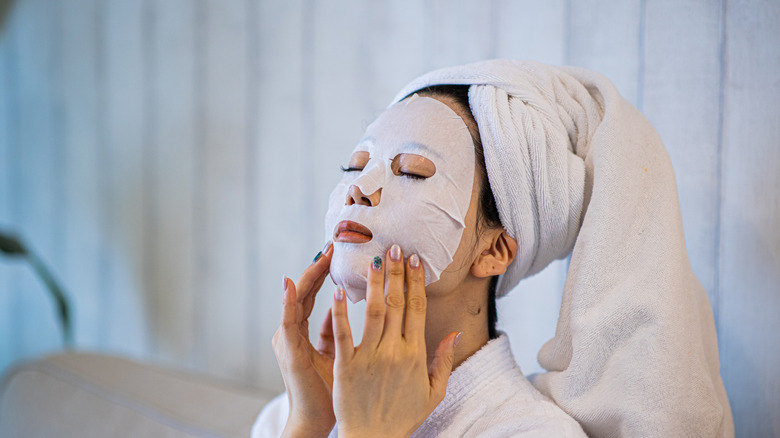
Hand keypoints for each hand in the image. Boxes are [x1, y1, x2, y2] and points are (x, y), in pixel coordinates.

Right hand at [273, 243, 336, 437]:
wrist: (314, 422)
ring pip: (296, 299)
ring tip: (321, 254)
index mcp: (300, 332)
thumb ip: (328, 333)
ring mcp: (287, 340)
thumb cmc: (326, 391)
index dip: (324, 272)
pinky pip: (287, 322)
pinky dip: (288, 302)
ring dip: (309, 276)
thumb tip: (335, 311)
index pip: (312, 293)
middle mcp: (290, 332)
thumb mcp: (332, 355)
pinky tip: (292, 283)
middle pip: (304, 291)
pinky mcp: (289, 351)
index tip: (337, 250)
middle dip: (318, 266)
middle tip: (333, 241)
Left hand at [330, 244, 460, 437]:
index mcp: (415, 354)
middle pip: (397, 304)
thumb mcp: (433, 393)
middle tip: (394, 247)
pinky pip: (343, 334)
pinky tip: (337, 291)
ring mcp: (369, 358)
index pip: (417, 309)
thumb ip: (444, 361)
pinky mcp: (346, 367)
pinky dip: (340, 312)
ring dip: (373, 283)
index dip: (416, 282)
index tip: (414, 260)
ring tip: (372, 259)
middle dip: (396, 273)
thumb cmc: (402, 417)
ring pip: (372, 312)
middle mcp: (394, 351)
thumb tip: (455, 333)